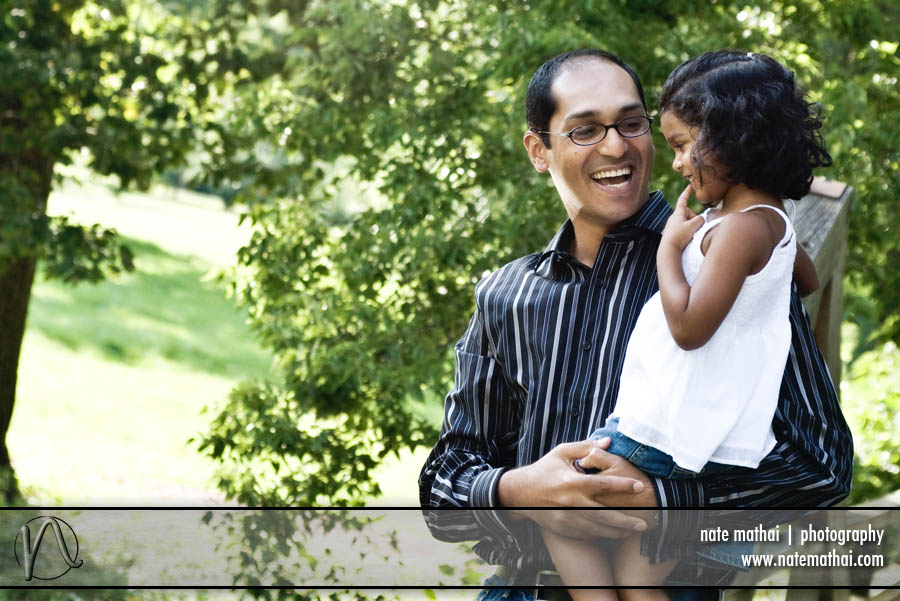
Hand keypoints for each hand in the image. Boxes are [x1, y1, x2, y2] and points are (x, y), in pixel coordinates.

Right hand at [497, 439, 648, 538]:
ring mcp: (567, 518)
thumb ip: (585, 447)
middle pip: (605, 515)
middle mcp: (571, 502)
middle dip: (626, 520)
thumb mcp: (562, 453)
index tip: (640, 487)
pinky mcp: (563, 529)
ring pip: (598, 529)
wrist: (520, 493)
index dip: (623, 485)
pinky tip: (614, 534)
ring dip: (617, 532)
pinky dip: (602, 535)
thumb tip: (608, 442)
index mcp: (573, 482)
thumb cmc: (543, 469)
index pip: (604, 484)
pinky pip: (586, 535)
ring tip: (633, 530)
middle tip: (643, 523)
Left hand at [661, 184, 703, 249]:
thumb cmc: (679, 236)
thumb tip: (701, 219)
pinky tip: (686, 238)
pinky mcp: (673, 233)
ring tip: (689, 234)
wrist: (668, 249)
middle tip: (694, 227)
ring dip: (692, 226)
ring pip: (687, 222)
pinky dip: (688, 231)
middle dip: (694, 218)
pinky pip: (684, 228)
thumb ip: (700, 219)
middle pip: (688, 213)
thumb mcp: (693, 226)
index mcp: (677, 213)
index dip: (687, 193)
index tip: (689, 186)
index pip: (683, 200)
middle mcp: (674, 218)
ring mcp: (673, 226)